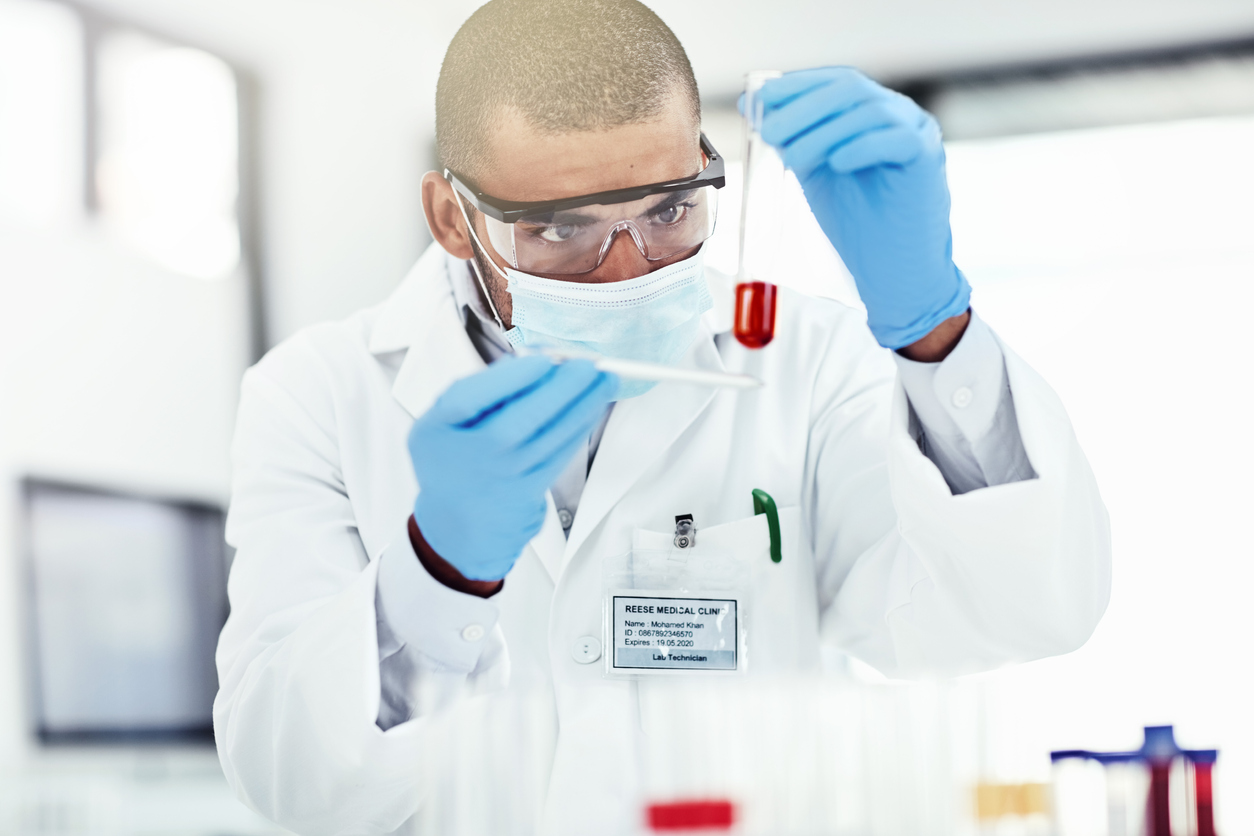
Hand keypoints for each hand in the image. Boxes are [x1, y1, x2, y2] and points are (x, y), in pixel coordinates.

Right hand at [409, 355, 616, 580]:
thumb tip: (526, 362)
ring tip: (605, 381)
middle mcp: (472, 454)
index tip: (542, 359)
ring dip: (584, 406)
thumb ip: (475, 390)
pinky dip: (580, 428)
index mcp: (440, 428)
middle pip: (521, 419)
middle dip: (562, 388)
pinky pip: (560, 454)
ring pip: (550, 437)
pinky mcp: (529, 491)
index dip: (509, 377)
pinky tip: (592, 409)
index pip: (469, 398)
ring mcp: (503, 476)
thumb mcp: (440, 421)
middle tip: (587, 365)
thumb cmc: (452, 460)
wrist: (456, 524)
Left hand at [756, 67, 970, 349]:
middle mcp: (897, 114)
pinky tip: (836, 162)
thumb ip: (792, 137)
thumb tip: (753, 103)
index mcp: (871, 112)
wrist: (891, 267)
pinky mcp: (926, 158)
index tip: (762, 96)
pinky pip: (896, 140)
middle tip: (770, 130)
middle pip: (850, 90)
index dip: (797, 85)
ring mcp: (916, 132)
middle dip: (804, 107)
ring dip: (823, 131)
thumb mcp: (814, 170)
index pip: (835, 82)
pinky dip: (862, 146)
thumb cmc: (857, 221)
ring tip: (791, 157)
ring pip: (869, 112)